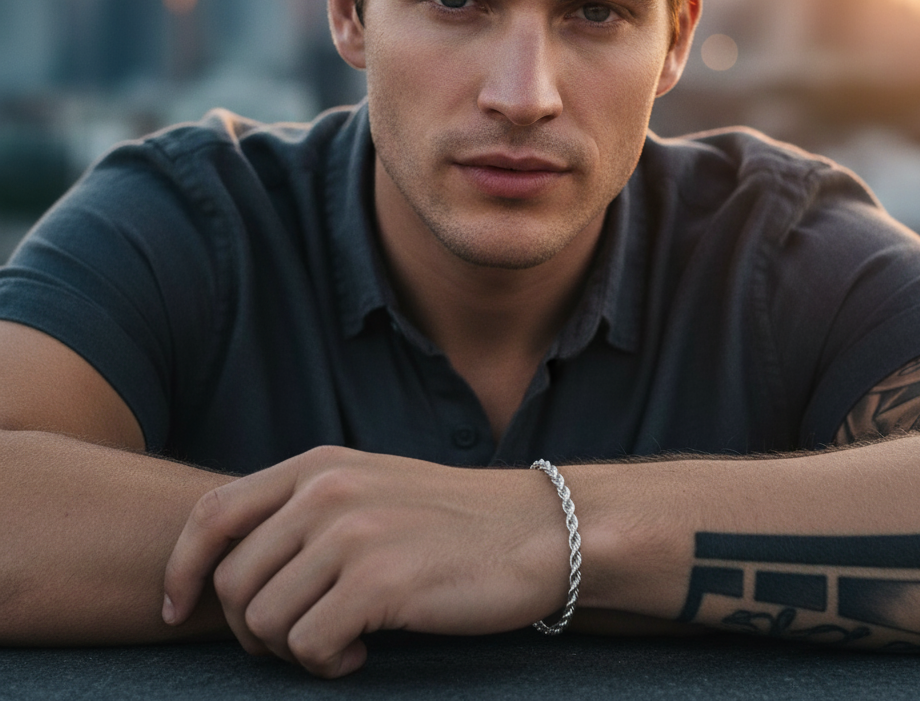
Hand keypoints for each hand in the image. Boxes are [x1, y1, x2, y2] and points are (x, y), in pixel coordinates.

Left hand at [162, 446, 567, 676]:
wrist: (534, 529)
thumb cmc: (449, 520)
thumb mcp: (368, 488)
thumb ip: (304, 509)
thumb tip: (231, 569)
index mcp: (317, 465)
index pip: (213, 515)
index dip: (182, 569)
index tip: (178, 610)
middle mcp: (326, 490)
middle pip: (232, 583)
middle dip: (250, 630)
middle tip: (297, 640)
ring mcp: (353, 533)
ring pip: (265, 621)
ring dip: (293, 650)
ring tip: (338, 640)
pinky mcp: (381, 580)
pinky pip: (309, 646)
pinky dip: (327, 663)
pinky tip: (361, 651)